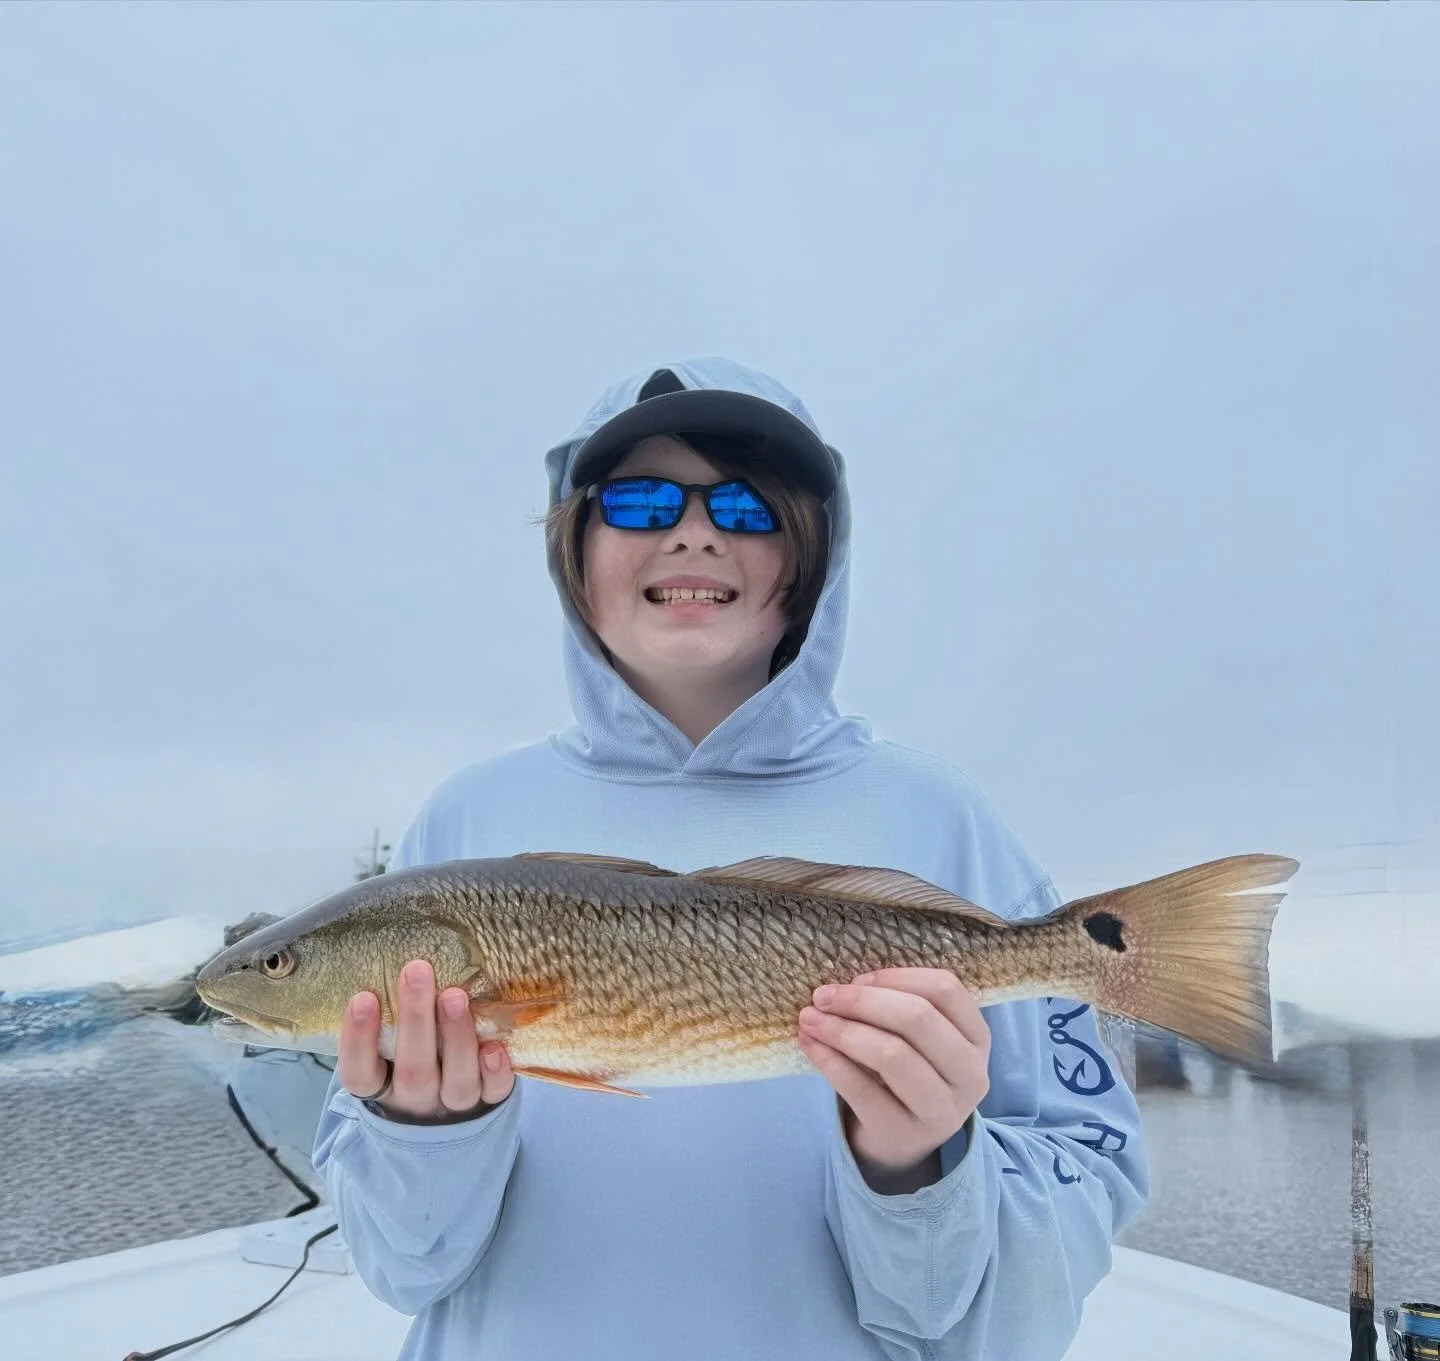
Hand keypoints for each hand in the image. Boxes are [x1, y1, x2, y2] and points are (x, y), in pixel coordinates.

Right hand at [338, 959, 513, 1121]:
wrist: (451, 1114)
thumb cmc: (414, 1055)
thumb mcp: (392, 1043)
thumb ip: (393, 1014)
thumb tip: (395, 953)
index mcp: (381, 1087)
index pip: (360, 1073)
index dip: (359, 1040)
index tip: (363, 997)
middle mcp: (416, 1100)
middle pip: (413, 1071)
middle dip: (415, 1021)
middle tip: (417, 971)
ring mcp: (454, 1105)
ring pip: (456, 1082)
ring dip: (456, 1038)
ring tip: (455, 996)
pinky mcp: (490, 1103)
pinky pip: (494, 1093)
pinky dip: (495, 1072)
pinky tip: (495, 1046)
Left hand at [798, 967, 989, 1179]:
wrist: (903, 1141)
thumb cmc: (908, 1071)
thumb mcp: (916, 1039)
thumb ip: (894, 1007)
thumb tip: (845, 987)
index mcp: (976, 1038)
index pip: (945, 989)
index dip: (897, 976)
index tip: (857, 978)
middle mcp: (971, 1074)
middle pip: (918, 1018)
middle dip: (862, 1001)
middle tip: (822, 996)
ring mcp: (943, 1110)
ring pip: (891, 1054)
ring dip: (842, 1030)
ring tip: (809, 1019)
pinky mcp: (906, 1134)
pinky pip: (862, 1090)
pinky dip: (830, 1061)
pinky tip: (810, 1045)